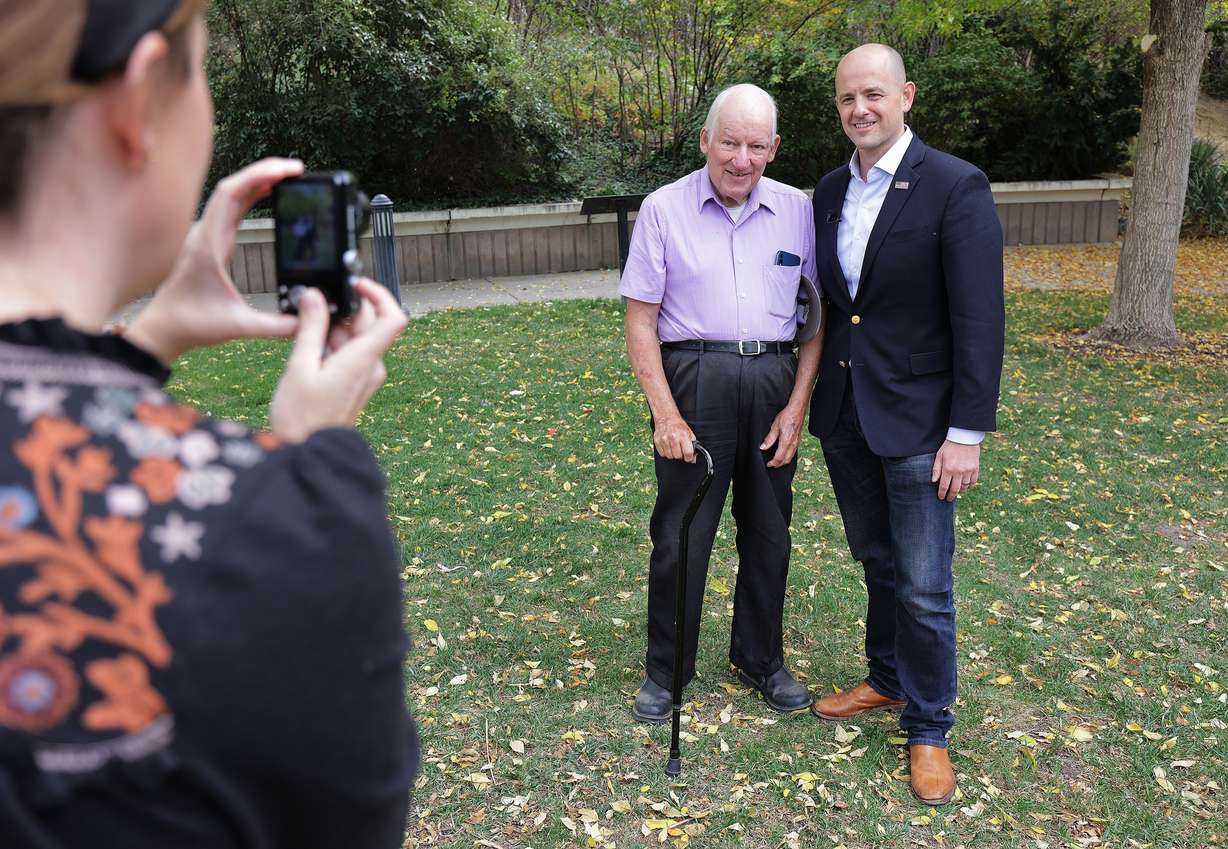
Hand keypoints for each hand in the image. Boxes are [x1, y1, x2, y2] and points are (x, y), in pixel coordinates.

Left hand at [125, 158, 304, 363]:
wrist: (164, 328)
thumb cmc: (192, 324)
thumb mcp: (238, 326)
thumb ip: (275, 326)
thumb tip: (306, 321)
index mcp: (210, 244)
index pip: (232, 194)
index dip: (260, 175)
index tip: (288, 171)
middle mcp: (207, 233)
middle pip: (234, 186)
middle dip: (265, 171)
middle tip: (297, 169)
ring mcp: (208, 235)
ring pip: (232, 194)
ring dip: (258, 180)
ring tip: (288, 175)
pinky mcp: (211, 241)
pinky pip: (231, 208)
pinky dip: (250, 195)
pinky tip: (267, 192)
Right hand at [269, 279, 407, 442]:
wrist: (310, 456)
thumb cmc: (303, 418)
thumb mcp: (300, 367)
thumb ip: (310, 328)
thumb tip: (314, 296)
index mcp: (363, 359)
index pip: (393, 317)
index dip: (379, 294)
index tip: (356, 284)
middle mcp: (372, 366)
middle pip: (369, 324)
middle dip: (342, 313)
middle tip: (311, 318)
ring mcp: (366, 376)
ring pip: (356, 338)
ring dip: (332, 332)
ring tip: (304, 345)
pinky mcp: (356, 384)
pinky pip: (350, 354)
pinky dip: (331, 347)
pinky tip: (308, 358)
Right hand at [654, 415, 695, 461]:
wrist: (666, 417)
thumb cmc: (678, 425)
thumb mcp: (689, 432)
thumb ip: (692, 445)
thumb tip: (693, 458)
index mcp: (683, 435)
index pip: (688, 453)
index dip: (689, 458)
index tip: (689, 457)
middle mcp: (673, 437)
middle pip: (678, 456)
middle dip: (680, 455)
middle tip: (681, 449)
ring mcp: (664, 439)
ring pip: (670, 456)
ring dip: (673, 454)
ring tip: (674, 447)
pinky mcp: (657, 441)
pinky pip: (662, 454)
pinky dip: (666, 452)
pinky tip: (668, 446)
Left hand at [761, 402, 804, 467]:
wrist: (797, 410)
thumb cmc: (787, 416)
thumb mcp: (775, 427)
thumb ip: (769, 439)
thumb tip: (763, 447)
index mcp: (786, 442)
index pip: (779, 457)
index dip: (773, 463)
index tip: (768, 464)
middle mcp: (793, 444)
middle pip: (786, 460)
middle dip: (778, 464)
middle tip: (771, 464)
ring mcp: (797, 443)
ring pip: (791, 457)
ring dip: (783, 461)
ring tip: (777, 461)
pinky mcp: (798, 440)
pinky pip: (793, 452)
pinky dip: (788, 456)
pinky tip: (784, 453)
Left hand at [932, 440, 980, 501]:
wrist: (964, 437)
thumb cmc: (949, 446)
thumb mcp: (939, 456)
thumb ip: (936, 469)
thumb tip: (933, 481)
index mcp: (948, 469)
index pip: (944, 486)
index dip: (942, 494)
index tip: (941, 497)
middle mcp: (959, 472)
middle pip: (955, 489)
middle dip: (951, 496)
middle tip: (949, 499)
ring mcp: (968, 471)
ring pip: (965, 487)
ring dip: (960, 491)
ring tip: (957, 492)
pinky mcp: (975, 468)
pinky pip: (973, 482)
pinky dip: (970, 486)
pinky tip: (966, 486)